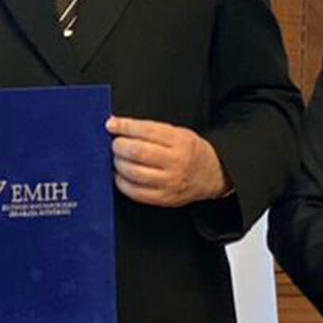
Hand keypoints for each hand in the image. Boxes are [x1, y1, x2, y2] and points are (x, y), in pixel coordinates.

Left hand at [105, 116, 228, 206]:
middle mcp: (176, 162)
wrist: (212, 175)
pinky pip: (135, 192)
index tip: (111, 124)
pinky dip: (122, 182)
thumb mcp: (178, 133)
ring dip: (118, 164)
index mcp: (180, 141)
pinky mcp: (164, 198)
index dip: (124, 126)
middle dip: (119, 145)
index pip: (146, 130)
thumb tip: (118, 125)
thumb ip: (151, 130)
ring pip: (133, 172)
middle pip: (137, 152)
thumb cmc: (190, 152)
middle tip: (115, 144)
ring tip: (117, 159)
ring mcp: (170, 182)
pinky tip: (120, 175)